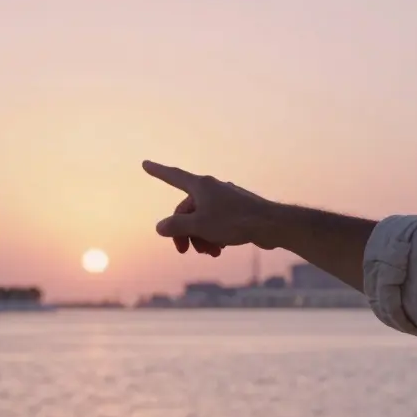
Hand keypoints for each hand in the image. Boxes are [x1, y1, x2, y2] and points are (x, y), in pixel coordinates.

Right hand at [142, 160, 279, 256]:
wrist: (271, 225)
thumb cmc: (235, 221)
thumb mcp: (199, 226)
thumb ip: (176, 226)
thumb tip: (160, 227)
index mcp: (201, 186)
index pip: (173, 176)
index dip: (157, 171)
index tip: (145, 164)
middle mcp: (212, 188)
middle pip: (187, 209)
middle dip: (183, 231)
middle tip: (183, 250)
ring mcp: (225, 199)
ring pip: (202, 219)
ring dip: (200, 238)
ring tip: (209, 253)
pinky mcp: (237, 211)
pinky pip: (217, 223)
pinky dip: (214, 236)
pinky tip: (220, 249)